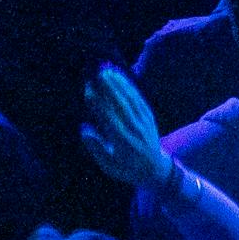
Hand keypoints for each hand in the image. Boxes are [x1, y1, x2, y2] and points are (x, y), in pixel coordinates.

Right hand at [79, 62, 176, 193]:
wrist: (155, 169)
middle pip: (121, 106)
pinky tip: (120, 76)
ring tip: (106, 70)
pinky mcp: (149, 116)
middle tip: (96, 74)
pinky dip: (129, 87)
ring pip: (130, 99)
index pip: (109, 120)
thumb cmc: (126, 169)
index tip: (88, 91)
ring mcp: (144, 122)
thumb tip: (84, 130)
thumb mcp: (109, 167)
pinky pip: (139, 99)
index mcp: (123, 143)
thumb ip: (96, 149)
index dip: (99, 105)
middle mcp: (135, 130)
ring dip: (118, 83)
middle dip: (109, 89)